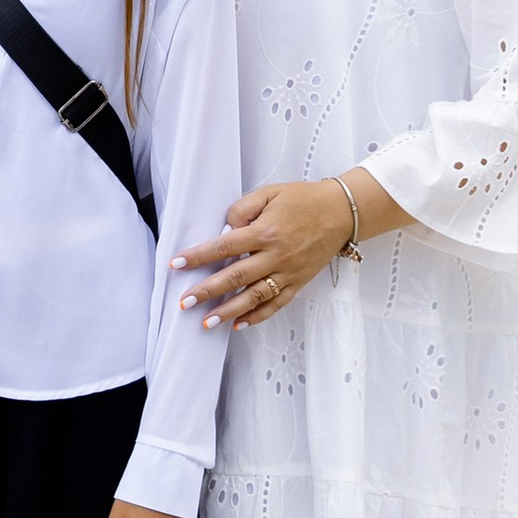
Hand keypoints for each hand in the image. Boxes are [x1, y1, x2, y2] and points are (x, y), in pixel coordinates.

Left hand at [174, 167, 389, 328]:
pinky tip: (239, 325)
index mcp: (265, 232)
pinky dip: (258, 316)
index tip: (176, 264)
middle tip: (185, 302)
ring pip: (254, 297)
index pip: (223, 247)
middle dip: (207, 291)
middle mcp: (275, 255)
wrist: (341, 212)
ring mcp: (288, 272)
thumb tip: (225, 229)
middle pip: (235, 277)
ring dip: (229, 311)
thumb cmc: (303, 199)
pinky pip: (277, 304)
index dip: (198, 257)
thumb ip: (242, 210)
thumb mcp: (269, 193)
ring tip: (206, 322)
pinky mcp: (299, 282)